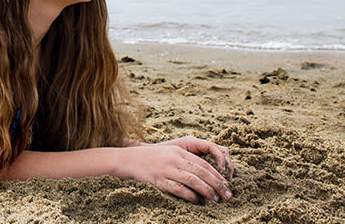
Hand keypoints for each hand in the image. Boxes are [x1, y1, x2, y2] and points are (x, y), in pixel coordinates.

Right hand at [118, 138, 232, 203]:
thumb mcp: (166, 153)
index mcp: (178, 151)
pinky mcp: (158, 179)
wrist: (125, 159)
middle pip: (202, 172)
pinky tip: (197, 201)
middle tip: (228, 195)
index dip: (217, 174)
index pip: (203, 163)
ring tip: (216, 200)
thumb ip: (182, 160)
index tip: (226, 184)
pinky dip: (190, 196)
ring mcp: (165, 169)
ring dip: (207, 192)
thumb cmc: (147, 158)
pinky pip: (178, 189)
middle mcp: (174, 159)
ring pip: (193, 181)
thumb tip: (203, 174)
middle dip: (217, 185)